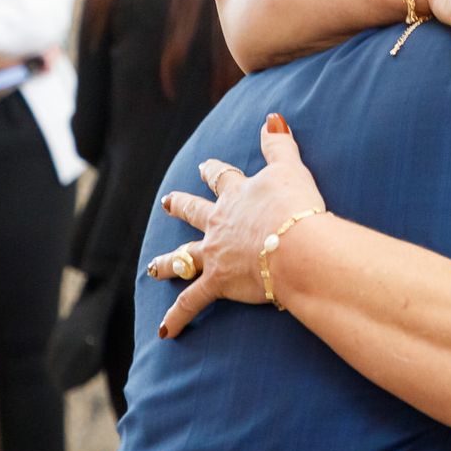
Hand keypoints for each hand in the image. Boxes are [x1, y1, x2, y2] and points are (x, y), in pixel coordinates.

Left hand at [150, 113, 326, 336]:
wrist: (296, 247)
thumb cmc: (297, 208)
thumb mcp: (291, 169)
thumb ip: (280, 144)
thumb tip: (272, 117)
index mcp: (238, 196)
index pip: (221, 179)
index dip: (212, 171)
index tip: (203, 167)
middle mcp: (219, 223)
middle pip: (193, 212)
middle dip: (180, 206)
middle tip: (168, 203)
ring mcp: (214, 254)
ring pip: (182, 258)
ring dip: (165, 263)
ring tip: (152, 268)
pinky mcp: (217, 283)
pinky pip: (191, 303)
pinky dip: (176, 318)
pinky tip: (164, 333)